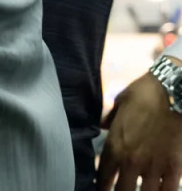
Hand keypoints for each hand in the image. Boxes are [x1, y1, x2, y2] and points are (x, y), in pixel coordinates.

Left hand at [98, 67, 181, 190]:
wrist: (174, 92)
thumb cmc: (144, 94)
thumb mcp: (119, 104)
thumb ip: (110, 119)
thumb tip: (103, 125)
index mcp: (115, 145)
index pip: (103, 176)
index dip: (101, 186)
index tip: (101, 190)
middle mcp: (132, 161)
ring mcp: (155, 166)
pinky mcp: (175, 167)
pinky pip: (169, 189)